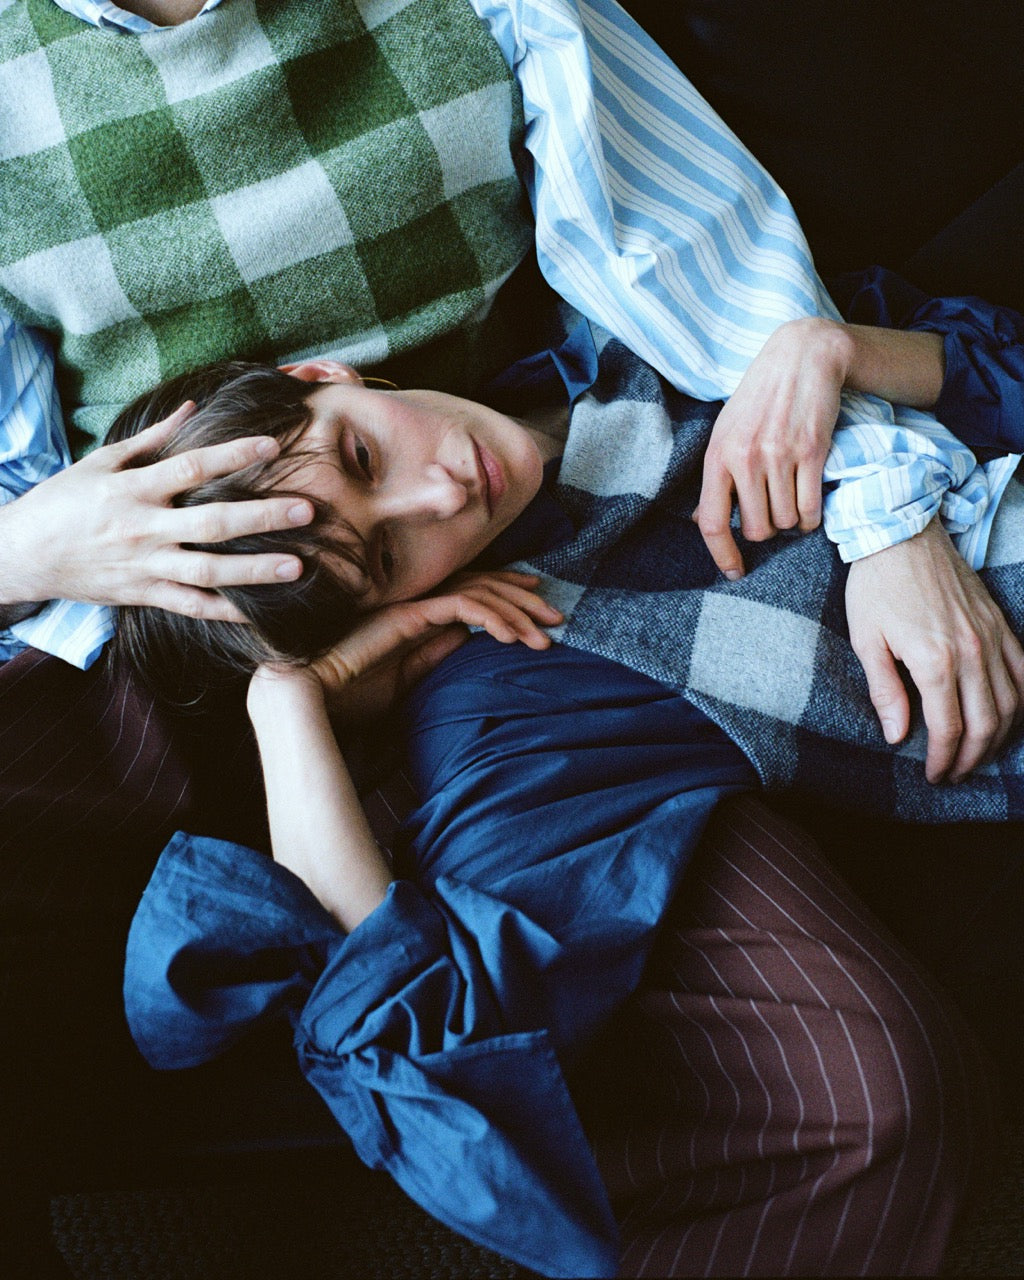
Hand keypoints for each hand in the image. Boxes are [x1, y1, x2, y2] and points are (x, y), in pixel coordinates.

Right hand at [0, 402, 313, 620]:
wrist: (23, 554)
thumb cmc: (64, 501)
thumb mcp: (101, 461)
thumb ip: (152, 438)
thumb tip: (193, 408)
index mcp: (134, 489)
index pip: (192, 467)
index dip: (233, 455)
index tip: (272, 445)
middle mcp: (144, 529)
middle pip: (212, 523)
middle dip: (262, 517)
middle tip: (308, 510)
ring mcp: (146, 566)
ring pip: (209, 572)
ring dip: (256, 570)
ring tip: (298, 566)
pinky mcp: (145, 595)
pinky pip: (192, 607)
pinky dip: (227, 611)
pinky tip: (261, 609)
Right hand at [300, 571, 561, 722]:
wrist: (313, 700)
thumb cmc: (349, 696)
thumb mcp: (404, 680)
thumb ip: (431, 656)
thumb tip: (463, 638)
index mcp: (416, 616)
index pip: (471, 594)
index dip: (506, 596)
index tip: (537, 611)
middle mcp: (416, 603)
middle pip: (481, 586)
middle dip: (523, 599)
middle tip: (557, 617)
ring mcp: (412, 605)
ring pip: (477, 593)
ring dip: (515, 611)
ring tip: (544, 634)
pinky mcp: (408, 614)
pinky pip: (461, 607)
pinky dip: (491, 618)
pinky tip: (512, 636)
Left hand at [696, 317, 849, 577]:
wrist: (801, 356)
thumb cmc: (760, 398)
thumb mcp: (725, 430)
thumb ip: (717, 474)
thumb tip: (703, 522)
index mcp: (717, 456)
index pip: (711, 523)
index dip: (722, 555)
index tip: (734, 572)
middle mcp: (744, 459)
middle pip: (756, 529)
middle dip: (766, 531)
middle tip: (772, 512)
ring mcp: (778, 456)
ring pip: (785, 523)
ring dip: (792, 522)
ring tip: (791, 499)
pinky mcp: (811, 453)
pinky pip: (810, 510)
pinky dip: (812, 517)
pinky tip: (809, 502)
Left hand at [846, 519, 1023, 782]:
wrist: (902, 533)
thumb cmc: (876, 586)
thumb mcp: (866, 640)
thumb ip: (884, 690)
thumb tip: (896, 734)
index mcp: (934, 660)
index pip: (948, 728)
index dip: (942, 759)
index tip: (933, 775)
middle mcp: (972, 652)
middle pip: (987, 723)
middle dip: (972, 758)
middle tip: (954, 774)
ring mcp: (991, 636)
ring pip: (1013, 703)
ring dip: (1000, 737)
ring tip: (979, 755)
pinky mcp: (1000, 623)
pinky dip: (1022, 701)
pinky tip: (1008, 717)